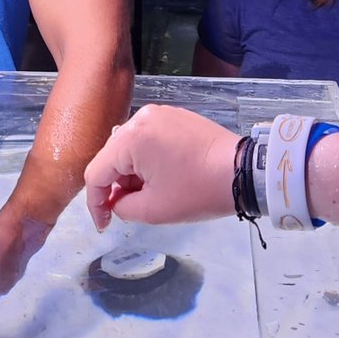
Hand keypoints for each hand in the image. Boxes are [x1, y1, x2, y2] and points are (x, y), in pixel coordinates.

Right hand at [84, 104, 237, 229]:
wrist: (243, 172)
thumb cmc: (197, 191)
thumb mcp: (153, 210)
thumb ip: (121, 206)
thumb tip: (116, 199)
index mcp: (131, 139)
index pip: (97, 173)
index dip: (95, 203)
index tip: (104, 224)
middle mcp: (141, 118)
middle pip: (111, 157)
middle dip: (115, 186)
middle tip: (127, 209)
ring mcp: (159, 114)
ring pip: (129, 148)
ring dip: (131, 173)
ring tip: (149, 193)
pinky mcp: (175, 116)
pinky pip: (148, 139)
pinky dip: (147, 160)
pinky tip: (162, 176)